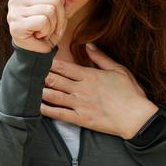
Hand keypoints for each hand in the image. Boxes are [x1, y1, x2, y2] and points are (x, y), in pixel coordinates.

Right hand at [7, 0, 83, 52]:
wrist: (36, 53)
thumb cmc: (47, 29)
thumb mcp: (61, 11)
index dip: (61, 1)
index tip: (53, 14)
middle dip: (59, 16)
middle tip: (49, 26)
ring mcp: (14, 11)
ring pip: (50, 10)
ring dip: (53, 25)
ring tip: (44, 31)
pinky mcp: (16, 25)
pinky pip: (43, 21)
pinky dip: (47, 31)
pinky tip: (38, 35)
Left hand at [41, 44, 157, 138]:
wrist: (136, 117)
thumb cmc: (130, 93)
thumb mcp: (118, 70)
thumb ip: (101, 58)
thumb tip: (89, 45)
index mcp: (89, 76)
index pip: (63, 67)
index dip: (49, 63)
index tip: (39, 59)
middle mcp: (81, 89)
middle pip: (55, 80)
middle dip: (41, 76)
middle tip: (29, 73)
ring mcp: (79, 105)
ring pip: (53, 96)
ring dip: (40, 91)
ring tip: (30, 88)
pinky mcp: (81, 119)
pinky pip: (59, 114)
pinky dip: (47, 110)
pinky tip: (37, 107)